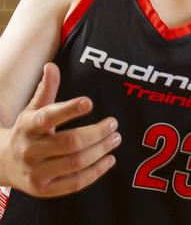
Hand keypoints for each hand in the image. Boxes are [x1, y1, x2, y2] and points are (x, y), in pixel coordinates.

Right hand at [0, 63, 120, 196]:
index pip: (49, 117)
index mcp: (28, 127)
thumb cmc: (28, 131)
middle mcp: (30, 150)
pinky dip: (96, 171)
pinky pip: (75, 183)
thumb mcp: (33, 110)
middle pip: (70, 142)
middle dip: (97, 133)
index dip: (69, 110)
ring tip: (115, 139)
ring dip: (101, 150)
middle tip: (114, 124)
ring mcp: (36, 172)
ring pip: (76, 162)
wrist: (2, 164)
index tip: (90, 102)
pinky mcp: (45, 189)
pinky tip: (109, 159)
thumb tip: (51, 65)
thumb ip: (46, 89)